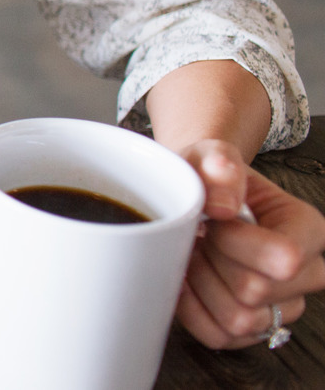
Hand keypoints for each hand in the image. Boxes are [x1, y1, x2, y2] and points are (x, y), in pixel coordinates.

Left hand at [174, 140, 324, 348]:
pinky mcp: (254, 329)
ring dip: (201, 285)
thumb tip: (221, 204)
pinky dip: (191, 310)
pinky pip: (219, 337)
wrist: (200, 200)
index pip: (284, 258)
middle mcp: (308, 274)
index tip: (213, 221)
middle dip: (212, 261)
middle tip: (198, 237)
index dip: (234, 242)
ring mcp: (283, 307)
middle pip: (255, 292)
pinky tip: (185, 279)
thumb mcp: (209, 157)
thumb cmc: (210, 179)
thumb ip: (218, 165)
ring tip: (195, 254)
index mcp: (309, 229)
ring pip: (238, 320)